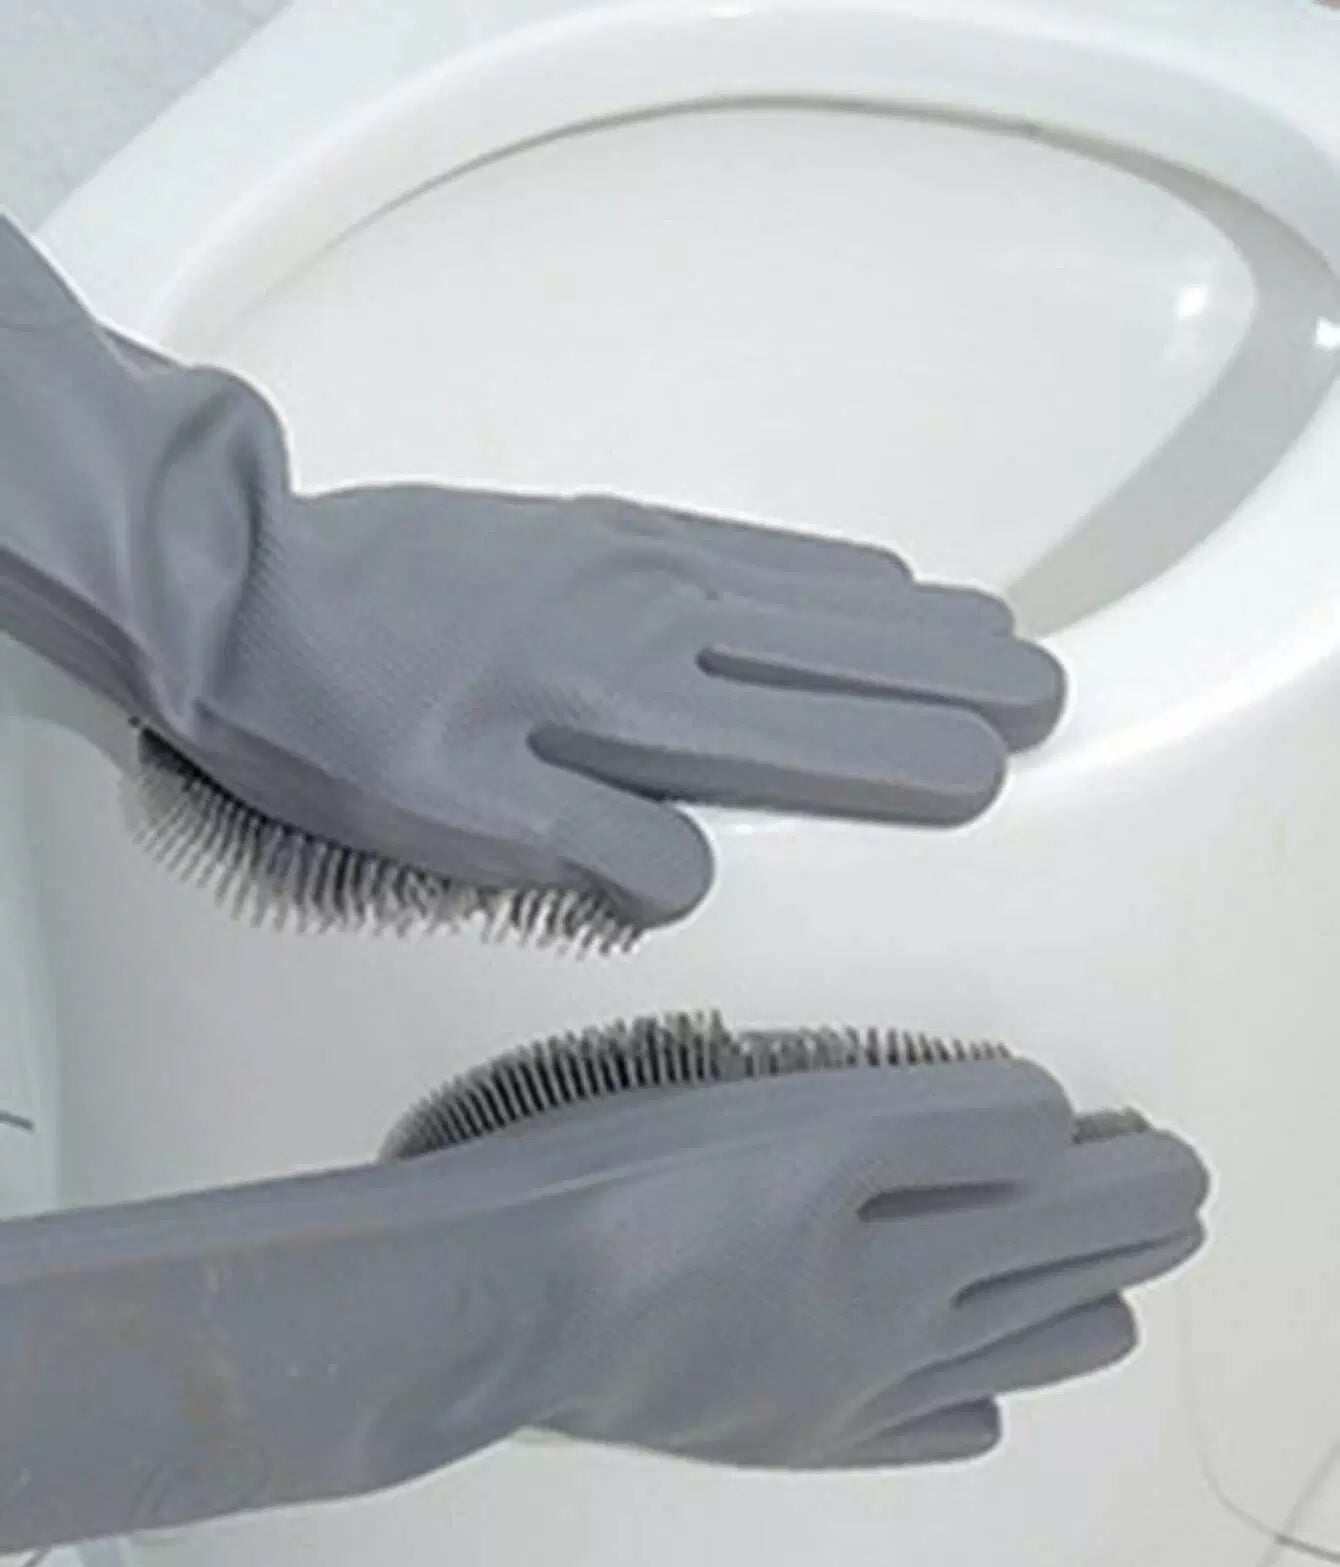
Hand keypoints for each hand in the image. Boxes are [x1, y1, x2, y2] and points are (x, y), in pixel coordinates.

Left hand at [0, 218, 1063, 932]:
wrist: (242, 587)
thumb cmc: (331, 726)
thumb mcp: (436, 820)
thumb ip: (577, 844)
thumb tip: (693, 876)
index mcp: (612, 711)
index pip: (797, 744)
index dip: (903, 758)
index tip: (997, 769)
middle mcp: (645, 624)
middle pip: (829, 655)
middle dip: (946, 676)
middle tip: (1048, 686)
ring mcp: (628, 564)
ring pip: (802, 593)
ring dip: (905, 617)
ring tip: (991, 630)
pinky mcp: (598, 530)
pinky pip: (742, 544)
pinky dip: (822, 565)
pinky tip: (865, 573)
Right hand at [377, 1057, 1205, 1478]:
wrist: (505, 1309)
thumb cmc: (637, 1193)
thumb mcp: (807, 1119)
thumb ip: (952, 1123)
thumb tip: (1054, 1125)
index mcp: (916, 1256)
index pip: (1079, 1208)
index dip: (1139, 1170)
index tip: (1168, 1146)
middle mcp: (902, 1344)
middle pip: (1064, 1286)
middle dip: (1125, 1232)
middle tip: (1158, 1189)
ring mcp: (847, 1399)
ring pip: (1011, 1363)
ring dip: (1073, 1307)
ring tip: (1099, 1279)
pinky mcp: (786, 1434)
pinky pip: (921, 1433)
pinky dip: (971, 1404)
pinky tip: (974, 1399)